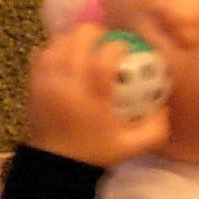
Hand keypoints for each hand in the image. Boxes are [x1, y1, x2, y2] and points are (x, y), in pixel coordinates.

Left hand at [25, 23, 169, 167]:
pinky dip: (55, 48)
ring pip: (59, 41)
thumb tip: (164, 104)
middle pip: (78, 38)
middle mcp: (67, 82)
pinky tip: (66, 57)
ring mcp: (46, 80)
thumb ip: (155, 126)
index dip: (117, 45)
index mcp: (93, 96)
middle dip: (96, 34)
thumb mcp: (133, 145)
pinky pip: (42, 52)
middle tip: (105, 43)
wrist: (55, 164)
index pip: (104, 57)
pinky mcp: (33, 82)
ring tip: (86, 48)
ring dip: (75, 39)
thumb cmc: (96, 152)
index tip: (124, 50)